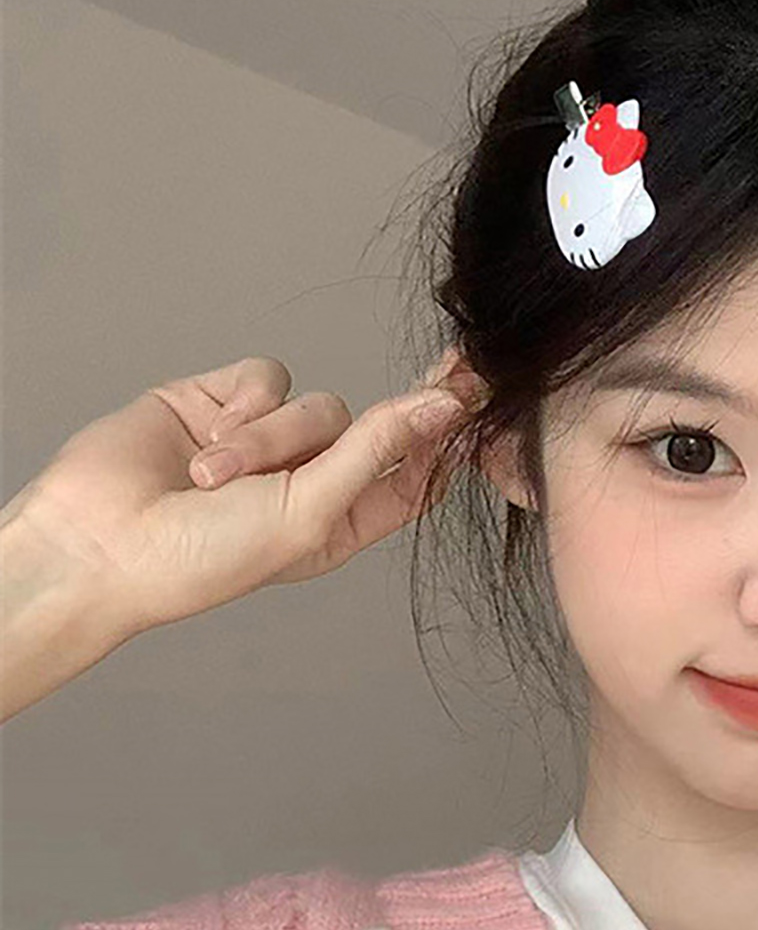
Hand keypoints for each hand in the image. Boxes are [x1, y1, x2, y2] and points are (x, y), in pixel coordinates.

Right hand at [2, 349, 484, 641]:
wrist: (101, 539)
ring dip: (272, 438)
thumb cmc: (207, 555)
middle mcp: (312, 479)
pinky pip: (267, 378)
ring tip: (218, 478)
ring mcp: (269, 440)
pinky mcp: (225, 401)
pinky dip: (243, 408)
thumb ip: (375, 453)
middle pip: (379, 428)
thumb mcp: (309, 512)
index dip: (446, 440)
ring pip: (317, 404)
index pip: (413, 476)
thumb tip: (439, 410)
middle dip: (408, 409)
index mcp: (344, 523)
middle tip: (458, 373)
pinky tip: (207, 439)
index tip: (485, 398)